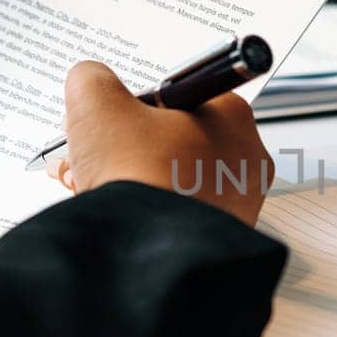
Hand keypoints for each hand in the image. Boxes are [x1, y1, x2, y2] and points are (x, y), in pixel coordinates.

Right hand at [49, 60, 272, 225]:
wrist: (146, 256)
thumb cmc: (136, 178)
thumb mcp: (97, 104)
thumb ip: (92, 79)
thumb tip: (90, 81)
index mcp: (232, 115)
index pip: (178, 95)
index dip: (135, 105)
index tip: (112, 118)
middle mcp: (246, 159)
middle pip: (173, 139)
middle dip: (124, 144)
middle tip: (91, 152)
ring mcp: (237, 204)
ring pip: (170, 178)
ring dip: (126, 177)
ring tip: (90, 183)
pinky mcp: (219, 239)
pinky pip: (177, 214)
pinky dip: (143, 211)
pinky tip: (112, 213)